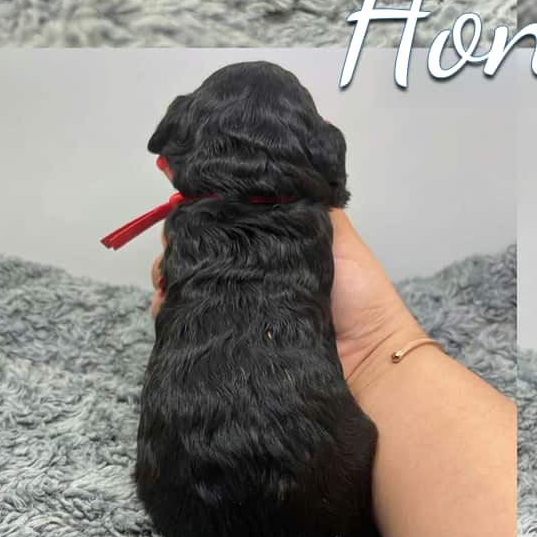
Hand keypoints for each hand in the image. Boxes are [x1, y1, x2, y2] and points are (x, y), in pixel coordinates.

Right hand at [148, 165, 420, 395]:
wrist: (370, 362)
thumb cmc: (360, 295)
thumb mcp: (338, 240)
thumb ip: (310, 209)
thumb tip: (275, 173)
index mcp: (276, 250)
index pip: (231, 227)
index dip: (206, 216)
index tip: (184, 208)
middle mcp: (254, 280)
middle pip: (204, 258)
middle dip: (181, 249)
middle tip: (171, 249)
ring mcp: (241, 314)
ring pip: (193, 290)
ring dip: (173, 280)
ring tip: (166, 279)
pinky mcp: (232, 346)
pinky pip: (194, 328)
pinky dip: (174, 317)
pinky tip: (166, 307)